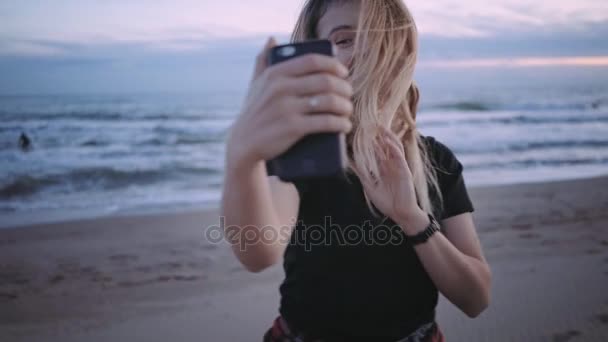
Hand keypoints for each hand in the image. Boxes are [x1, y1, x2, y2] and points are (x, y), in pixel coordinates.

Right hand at [226, 37, 353, 171]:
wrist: (244, 145)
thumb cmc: (254, 113)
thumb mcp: (255, 84)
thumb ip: (263, 61)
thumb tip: (272, 40)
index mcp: (275, 74)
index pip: (312, 61)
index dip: (334, 65)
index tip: (343, 72)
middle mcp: (280, 88)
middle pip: (326, 81)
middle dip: (344, 88)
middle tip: (348, 94)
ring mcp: (286, 108)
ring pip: (329, 101)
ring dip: (345, 106)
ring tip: (347, 110)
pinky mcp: (292, 128)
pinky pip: (326, 122)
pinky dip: (341, 124)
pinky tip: (345, 126)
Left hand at [353, 126, 423, 228]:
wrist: (400, 213)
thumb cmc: (387, 201)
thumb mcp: (369, 186)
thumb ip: (362, 174)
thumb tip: (349, 163)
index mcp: (383, 167)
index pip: (376, 150)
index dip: (370, 140)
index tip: (361, 130)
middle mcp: (391, 164)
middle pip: (385, 145)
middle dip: (379, 135)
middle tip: (370, 123)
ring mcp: (398, 166)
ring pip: (394, 147)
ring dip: (387, 137)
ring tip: (380, 128)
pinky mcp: (405, 170)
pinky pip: (399, 157)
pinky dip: (393, 148)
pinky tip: (387, 142)